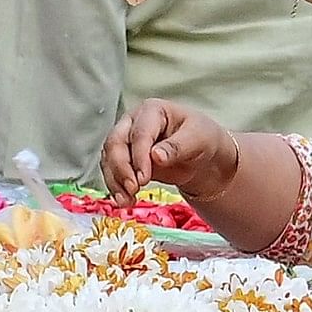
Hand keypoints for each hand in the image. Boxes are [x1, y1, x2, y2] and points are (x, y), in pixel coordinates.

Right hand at [101, 97, 242, 202]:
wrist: (202, 156)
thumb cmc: (202, 139)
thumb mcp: (198, 139)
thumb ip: (177, 146)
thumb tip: (155, 155)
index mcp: (152, 110)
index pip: (139, 134)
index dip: (139, 157)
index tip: (144, 179)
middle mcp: (133, 123)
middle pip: (115, 143)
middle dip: (121, 169)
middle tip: (133, 189)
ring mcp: (126, 140)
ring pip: (109, 159)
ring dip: (115, 182)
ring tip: (126, 201)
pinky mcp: (124, 159)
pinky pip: (112, 172)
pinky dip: (116, 187)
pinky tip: (124, 201)